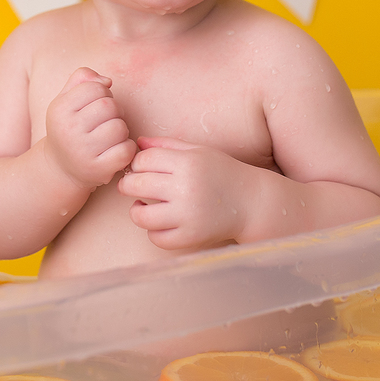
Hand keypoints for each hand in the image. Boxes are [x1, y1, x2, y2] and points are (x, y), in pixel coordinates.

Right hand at [44, 68, 135, 188]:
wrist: (61, 167)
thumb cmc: (69, 127)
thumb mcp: (66, 99)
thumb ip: (82, 78)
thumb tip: (107, 81)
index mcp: (59, 109)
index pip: (95, 87)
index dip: (103, 93)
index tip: (98, 104)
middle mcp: (68, 130)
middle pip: (110, 106)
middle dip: (115, 110)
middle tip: (107, 120)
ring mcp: (82, 151)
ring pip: (120, 127)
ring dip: (121, 130)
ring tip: (109, 136)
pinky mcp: (98, 169)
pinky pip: (126, 150)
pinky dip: (127, 148)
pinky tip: (115, 149)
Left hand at [118, 136, 251, 249]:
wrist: (251, 203)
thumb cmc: (222, 172)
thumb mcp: (199, 152)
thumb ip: (167, 145)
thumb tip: (137, 143)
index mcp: (188, 163)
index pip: (144, 159)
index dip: (136, 163)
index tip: (139, 168)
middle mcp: (186, 189)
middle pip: (136, 184)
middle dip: (128, 184)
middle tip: (131, 186)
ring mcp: (188, 215)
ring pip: (141, 216)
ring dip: (136, 210)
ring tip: (142, 205)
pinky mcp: (191, 237)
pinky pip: (157, 238)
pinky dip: (153, 231)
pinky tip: (159, 222)